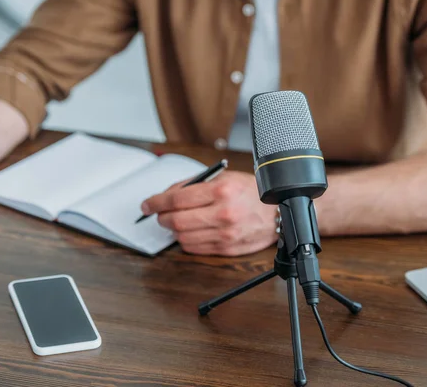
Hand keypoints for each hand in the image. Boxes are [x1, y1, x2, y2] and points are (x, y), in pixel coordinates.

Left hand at [141, 171, 278, 255]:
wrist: (278, 213)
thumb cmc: (251, 193)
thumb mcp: (224, 178)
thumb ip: (194, 185)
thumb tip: (167, 194)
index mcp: (221, 191)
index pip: (177, 198)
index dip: (156, 202)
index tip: (147, 204)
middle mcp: (223, 214)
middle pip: (177, 220)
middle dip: (162, 217)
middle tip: (160, 213)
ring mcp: (225, 234)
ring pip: (183, 237)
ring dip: (173, 230)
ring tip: (177, 222)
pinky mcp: (226, 249)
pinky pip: (195, 248)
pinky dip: (186, 241)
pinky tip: (190, 232)